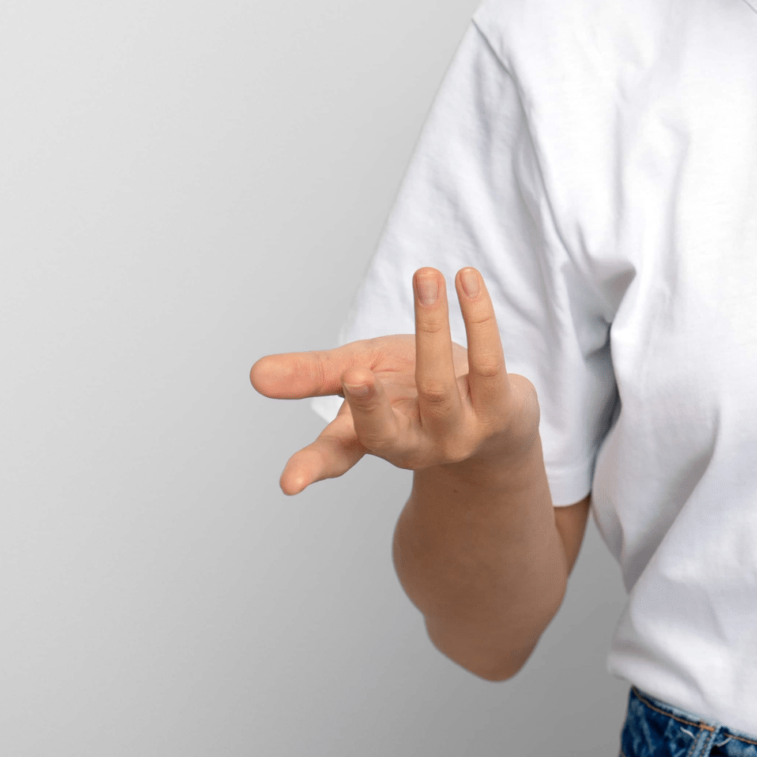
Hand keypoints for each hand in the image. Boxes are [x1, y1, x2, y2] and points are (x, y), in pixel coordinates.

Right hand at [248, 267, 539, 495]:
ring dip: (431, 326)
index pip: (336, 456)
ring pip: (438, 386)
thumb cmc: (416, 395)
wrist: (497, 423)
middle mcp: (414, 444)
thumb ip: (313, 375)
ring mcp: (459, 432)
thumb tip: (254, 375)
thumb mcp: (362, 378)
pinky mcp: (501, 410)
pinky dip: (478, 317)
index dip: (312, 466)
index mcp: (373, 438)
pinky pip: (489, 362)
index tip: (289, 482)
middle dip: (370, 405)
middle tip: (356, 373)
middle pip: (387, 432)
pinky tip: (466, 279)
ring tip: (425, 274)